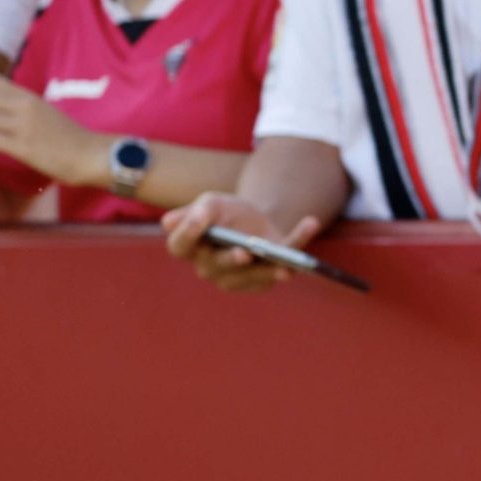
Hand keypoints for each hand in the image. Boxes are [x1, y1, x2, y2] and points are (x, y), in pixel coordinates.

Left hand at [0, 75, 108, 187]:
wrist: (93, 155)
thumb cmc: (69, 138)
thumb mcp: (44, 113)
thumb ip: (20, 108)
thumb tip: (2, 110)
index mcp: (27, 97)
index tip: (2, 111)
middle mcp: (23, 106)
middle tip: (1, 126)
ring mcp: (22, 126)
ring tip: (1, 135)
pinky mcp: (22, 147)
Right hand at [162, 193, 322, 294]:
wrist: (256, 220)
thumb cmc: (226, 212)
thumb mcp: (212, 203)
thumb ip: (196, 211)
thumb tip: (171, 223)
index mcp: (190, 248)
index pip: (180, 246)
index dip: (187, 234)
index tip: (199, 220)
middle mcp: (211, 268)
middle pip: (218, 266)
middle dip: (232, 260)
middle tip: (243, 253)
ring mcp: (240, 277)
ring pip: (254, 275)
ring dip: (272, 269)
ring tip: (287, 263)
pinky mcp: (266, 277)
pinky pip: (283, 266)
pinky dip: (298, 247)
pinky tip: (309, 223)